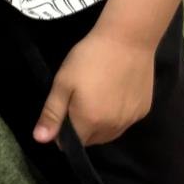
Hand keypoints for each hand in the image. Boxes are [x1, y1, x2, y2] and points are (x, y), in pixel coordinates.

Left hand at [33, 28, 154, 147]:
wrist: (128, 39)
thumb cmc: (90, 58)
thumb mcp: (63, 83)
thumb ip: (52, 114)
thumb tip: (40, 140)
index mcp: (90, 122)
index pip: (72, 144)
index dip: (63, 131)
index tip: (63, 110)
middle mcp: (112, 127)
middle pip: (91, 140)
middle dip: (82, 128)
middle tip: (80, 99)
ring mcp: (131, 120)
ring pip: (109, 133)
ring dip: (100, 124)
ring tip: (97, 97)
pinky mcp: (143, 110)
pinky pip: (124, 122)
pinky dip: (117, 116)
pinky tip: (115, 94)